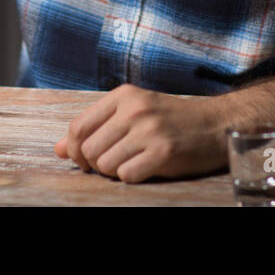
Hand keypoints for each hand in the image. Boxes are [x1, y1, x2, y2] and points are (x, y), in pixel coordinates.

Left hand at [53, 84, 228, 182]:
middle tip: (115, 164)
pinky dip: (132, 178)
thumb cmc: (172, 121)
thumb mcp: (133, 113)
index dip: (73, 150)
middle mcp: (134, 109)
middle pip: (88, 150)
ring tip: (133, 163)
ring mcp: (149, 129)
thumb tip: (57, 149)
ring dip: (115, 172)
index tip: (83, 160)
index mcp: (123, 95)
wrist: (217, 124)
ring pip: (105, 165)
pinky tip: (146, 168)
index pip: (77, 127)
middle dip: (96, 165)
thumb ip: (96, 127)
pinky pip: (127, 176)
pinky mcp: (164, 151)